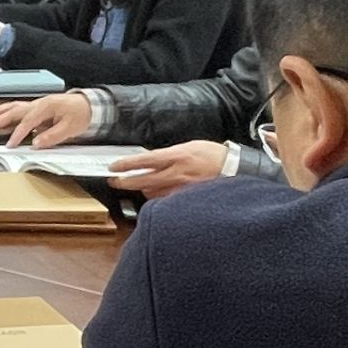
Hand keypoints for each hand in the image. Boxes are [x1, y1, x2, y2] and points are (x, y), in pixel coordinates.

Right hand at [0, 92, 92, 147]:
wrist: (89, 105)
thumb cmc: (81, 113)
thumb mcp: (71, 127)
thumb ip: (53, 136)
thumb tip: (37, 143)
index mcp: (46, 107)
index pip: (27, 122)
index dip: (17, 134)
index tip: (9, 144)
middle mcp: (38, 104)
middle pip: (13, 111)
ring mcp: (36, 104)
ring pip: (13, 107)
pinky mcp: (36, 107)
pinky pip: (17, 108)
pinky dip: (6, 111)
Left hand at [106, 141, 229, 198]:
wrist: (234, 168)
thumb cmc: (212, 155)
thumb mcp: (188, 146)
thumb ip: (168, 155)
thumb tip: (150, 160)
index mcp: (176, 157)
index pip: (144, 161)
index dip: (126, 165)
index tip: (114, 167)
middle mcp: (176, 173)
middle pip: (143, 180)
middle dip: (125, 182)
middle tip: (115, 182)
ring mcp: (181, 189)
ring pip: (152, 193)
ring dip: (143, 190)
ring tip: (139, 186)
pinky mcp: (187, 199)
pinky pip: (166, 200)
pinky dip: (159, 197)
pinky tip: (158, 194)